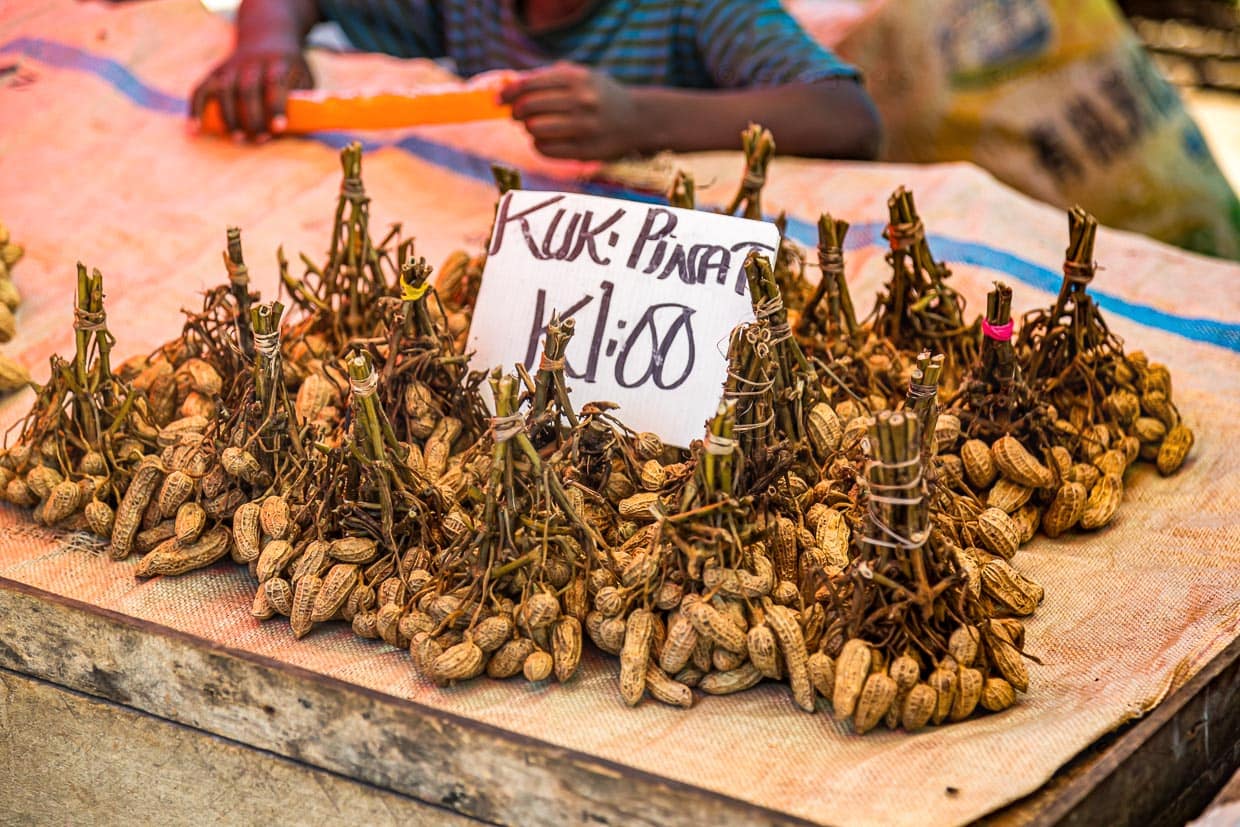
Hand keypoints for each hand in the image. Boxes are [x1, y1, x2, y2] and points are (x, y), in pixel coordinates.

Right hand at [190, 49, 312, 140]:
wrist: (268, 34)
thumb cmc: (290, 67)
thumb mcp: (304, 75)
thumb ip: (303, 99)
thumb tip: (297, 131)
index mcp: (278, 62)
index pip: (274, 83)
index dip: (275, 106)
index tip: (278, 127)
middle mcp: (252, 62)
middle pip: (247, 89)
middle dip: (252, 116)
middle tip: (259, 139)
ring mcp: (231, 66)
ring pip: (224, 89)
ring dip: (228, 115)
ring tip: (238, 138)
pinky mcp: (216, 71)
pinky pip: (201, 89)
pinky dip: (196, 109)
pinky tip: (195, 129)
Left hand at [500, 62, 642, 160]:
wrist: (637, 119)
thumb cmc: (599, 95)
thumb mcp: (580, 76)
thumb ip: (548, 78)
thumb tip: (509, 87)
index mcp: (577, 79)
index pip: (529, 85)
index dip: (508, 93)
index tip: (498, 100)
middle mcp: (581, 101)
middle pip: (528, 107)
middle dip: (517, 112)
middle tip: (518, 115)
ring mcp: (584, 128)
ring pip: (534, 130)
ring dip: (529, 129)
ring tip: (535, 127)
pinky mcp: (585, 151)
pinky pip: (545, 149)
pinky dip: (538, 145)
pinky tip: (545, 140)